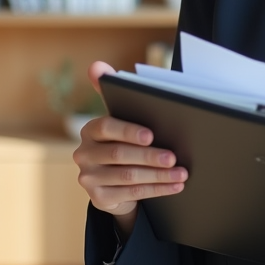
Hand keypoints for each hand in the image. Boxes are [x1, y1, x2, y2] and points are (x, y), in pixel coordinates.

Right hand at [72, 61, 188, 237]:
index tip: (151, 134)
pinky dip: (157, 189)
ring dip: (159, 176)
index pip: (106, 127)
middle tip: (174, 157)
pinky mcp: (99, 199)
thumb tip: (97, 65)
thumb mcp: (120, 120)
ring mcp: (89, 179)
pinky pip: (132, 194)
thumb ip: (110, 91)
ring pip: (128, 177)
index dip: (128, 131)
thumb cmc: (123, 142)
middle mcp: (83, 154)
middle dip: (150, 156)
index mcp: (89, 130)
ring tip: (181, 173)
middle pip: (119, 155)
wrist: (113, 181)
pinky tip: (175, 186)